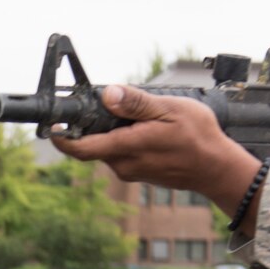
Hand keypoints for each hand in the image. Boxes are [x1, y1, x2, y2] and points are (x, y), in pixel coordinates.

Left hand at [51, 85, 259, 210]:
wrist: (217, 169)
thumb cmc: (198, 138)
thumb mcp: (169, 110)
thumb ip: (136, 104)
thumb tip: (108, 95)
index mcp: (126, 148)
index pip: (81, 148)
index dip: (62, 137)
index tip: (52, 124)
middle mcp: (123, 164)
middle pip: (93, 143)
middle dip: (96, 124)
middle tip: (114, 104)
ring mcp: (131, 171)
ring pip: (109, 147)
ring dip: (115, 130)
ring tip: (143, 115)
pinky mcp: (139, 173)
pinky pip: (123, 153)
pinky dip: (127, 139)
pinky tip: (150, 129)